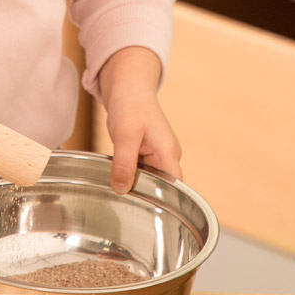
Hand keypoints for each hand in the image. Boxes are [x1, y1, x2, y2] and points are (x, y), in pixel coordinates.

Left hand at [98, 46, 181, 193]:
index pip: (175, 188)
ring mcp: (156, 154)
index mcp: (168, 153)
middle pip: (162, 186)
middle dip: (145, 195)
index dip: (164, 201)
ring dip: (135, 184)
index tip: (145, 209)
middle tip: (125, 202)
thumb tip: (122, 189)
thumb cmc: (131, 104)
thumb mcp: (125, 135)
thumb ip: (124, 163)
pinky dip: (130, 175)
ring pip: (149, 179)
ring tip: (120, 192)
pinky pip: (140, 171)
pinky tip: (118, 178)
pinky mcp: (145, 152)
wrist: (127, 85)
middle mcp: (166, 156)